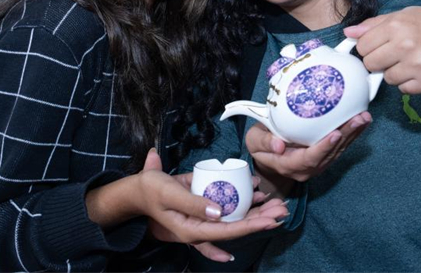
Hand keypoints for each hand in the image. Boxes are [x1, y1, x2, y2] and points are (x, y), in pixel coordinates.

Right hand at [138, 150, 285, 261]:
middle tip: (282, 210)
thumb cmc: (151, 190)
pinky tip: (256, 193)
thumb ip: (193, 204)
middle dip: (261, 219)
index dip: (251, 226)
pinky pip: (226, 207)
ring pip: (235, 217)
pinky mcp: (204, 206)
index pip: (228, 231)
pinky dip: (241, 200)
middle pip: (237, 226)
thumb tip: (219, 212)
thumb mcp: (170, 194)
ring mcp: (203, 218)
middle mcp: (201, 227)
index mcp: (193, 229)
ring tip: (276, 203)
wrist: (137, 189)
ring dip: (256, 210)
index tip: (270, 221)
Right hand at [246, 112, 371, 192]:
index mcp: (289, 165)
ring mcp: (318, 164)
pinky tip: (360, 122)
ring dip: (353, 134)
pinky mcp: (324, 157)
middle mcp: (307, 168)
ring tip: (364, 118)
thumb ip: (264, 143)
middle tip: (359, 119)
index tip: (335, 133)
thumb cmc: (259, 146)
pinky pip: (340, 147)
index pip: (309, 158)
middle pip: (330, 154)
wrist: (266, 156)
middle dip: (346, 136)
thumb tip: (279, 146)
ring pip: (338, 151)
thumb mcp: (254, 142)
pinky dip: (351, 135)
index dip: (324, 147)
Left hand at [344, 7, 420, 93]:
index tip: (379, 46)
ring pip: (387, 79)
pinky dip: (408, 83)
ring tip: (410, 61)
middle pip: (370, 64)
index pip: (362, 46)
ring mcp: (417, 65)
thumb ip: (374, 24)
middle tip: (393, 55)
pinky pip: (403, 90)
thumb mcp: (404, 15)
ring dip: (395, 73)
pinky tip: (419, 71)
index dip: (368, 48)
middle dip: (378, 62)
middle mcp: (406, 45)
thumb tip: (348, 32)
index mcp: (397, 25)